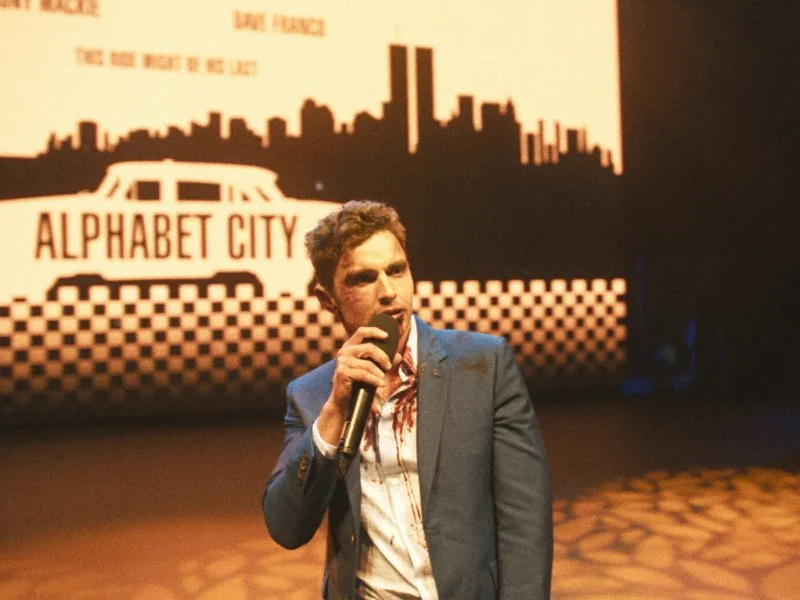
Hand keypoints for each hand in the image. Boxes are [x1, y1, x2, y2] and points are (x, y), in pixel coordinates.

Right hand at [316, 326, 392, 445]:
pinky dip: (374, 380)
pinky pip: (364, 374)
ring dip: (379, 373)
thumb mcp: (372, 370)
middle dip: (382, 357)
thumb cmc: (358, 384)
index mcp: (350, 347)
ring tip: (382, 380)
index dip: (374, 331)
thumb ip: (383, 362)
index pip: (361, 332)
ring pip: (368, 363)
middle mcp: (344, 352)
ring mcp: (342, 362)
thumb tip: (398, 356)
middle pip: (369, 347)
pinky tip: (380, 384)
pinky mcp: (342, 372)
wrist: (343, 402)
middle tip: (389, 366)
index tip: (387, 336)